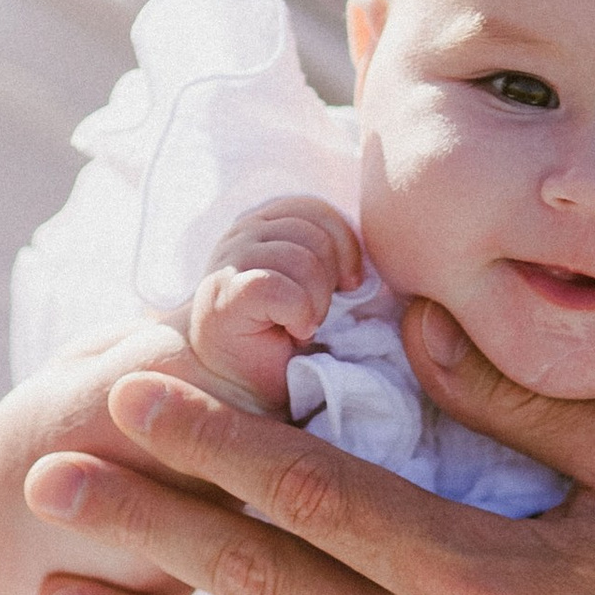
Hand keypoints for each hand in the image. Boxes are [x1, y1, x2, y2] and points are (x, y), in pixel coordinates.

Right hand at [191, 197, 365, 408]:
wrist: (239, 382)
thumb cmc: (280, 334)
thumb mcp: (312, 283)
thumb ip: (328, 255)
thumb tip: (369, 251)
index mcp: (266, 223)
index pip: (317, 211)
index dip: (344, 246)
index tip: (347, 285)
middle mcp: (244, 233)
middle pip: (316, 235)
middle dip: (331, 281)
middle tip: (316, 314)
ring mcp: (230, 260)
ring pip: (302, 260)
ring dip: (316, 303)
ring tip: (303, 325)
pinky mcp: (225, 292)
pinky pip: (281, 289)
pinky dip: (298, 315)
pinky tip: (292, 332)